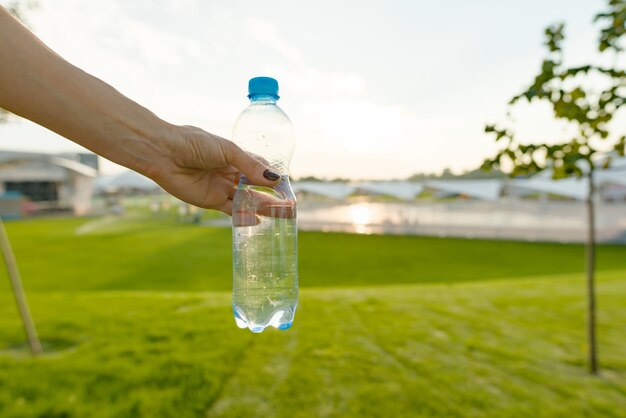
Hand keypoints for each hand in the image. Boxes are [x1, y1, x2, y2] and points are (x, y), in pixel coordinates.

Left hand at [148, 125, 279, 214]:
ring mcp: (221, 188)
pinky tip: (256, 220)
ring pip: (246, 200)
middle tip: (289, 207)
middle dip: (271, 197)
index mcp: (235, 157)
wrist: (165, 152)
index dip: (272, 179)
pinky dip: (243, 216)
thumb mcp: (227, 151)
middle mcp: (230, 173)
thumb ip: (250, 166)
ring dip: (261, 207)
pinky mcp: (210, 201)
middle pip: (255, 188)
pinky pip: (230, 210)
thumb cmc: (194, 143)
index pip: (260, 169)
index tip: (287, 188)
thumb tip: (274, 179)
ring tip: (279, 215)